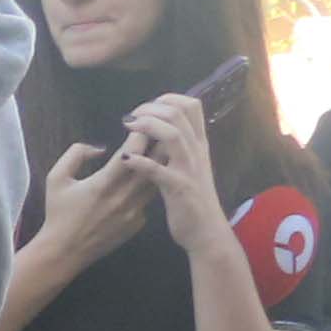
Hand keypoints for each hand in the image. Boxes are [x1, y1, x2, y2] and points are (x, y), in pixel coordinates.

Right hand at [39, 134, 154, 262]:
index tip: (136, 123)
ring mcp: (134, 210)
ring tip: (154, 152)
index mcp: (104, 183)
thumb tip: (100, 147)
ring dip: (157, 163)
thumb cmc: (57, 214)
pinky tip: (139, 184)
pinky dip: (147, 187)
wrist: (62, 253)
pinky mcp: (138, 222)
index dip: (139, 131)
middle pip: (154, 160)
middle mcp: (124, 196)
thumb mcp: (56, 179)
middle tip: (154, 131)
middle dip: (156, 142)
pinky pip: (149, 198)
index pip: (134, 148)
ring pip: (157, 178)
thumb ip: (76, 154)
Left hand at [122, 89, 227, 256]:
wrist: (205, 230)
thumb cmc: (192, 200)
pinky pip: (159, 171)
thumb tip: (164, 132)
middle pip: (180, 114)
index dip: (168, 99)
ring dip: (148, 126)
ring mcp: (188, 169)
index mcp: (198, 144)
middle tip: (131, 116)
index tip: (147, 106)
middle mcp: (196, 151)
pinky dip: (142, 162)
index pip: (192, 106)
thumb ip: (179, 149)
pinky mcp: (178, 188)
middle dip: (153, 108)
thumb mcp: (190, 168)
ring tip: (128, 125)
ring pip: (173, 135)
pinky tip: (125, 159)